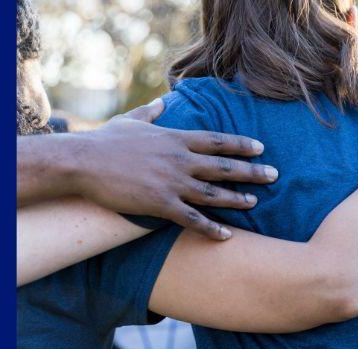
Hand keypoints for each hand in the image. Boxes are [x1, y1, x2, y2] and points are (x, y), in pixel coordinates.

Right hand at [70, 99, 276, 239]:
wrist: (84, 162)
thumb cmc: (104, 141)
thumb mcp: (130, 121)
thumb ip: (149, 114)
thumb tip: (160, 103)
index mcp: (175, 138)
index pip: (217, 140)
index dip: (241, 144)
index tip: (261, 148)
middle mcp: (179, 160)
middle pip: (223, 166)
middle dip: (251, 172)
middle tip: (274, 176)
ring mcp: (171, 182)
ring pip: (213, 193)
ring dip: (237, 200)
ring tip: (255, 203)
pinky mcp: (159, 204)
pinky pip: (191, 219)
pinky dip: (211, 228)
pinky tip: (226, 235)